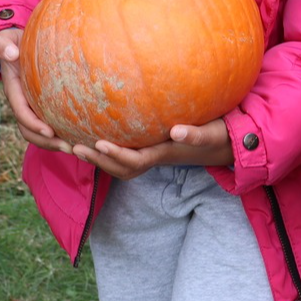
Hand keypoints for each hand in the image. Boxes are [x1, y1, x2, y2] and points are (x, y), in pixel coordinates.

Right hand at [0, 28, 72, 150]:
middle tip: (68, 147)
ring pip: (38, 132)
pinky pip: (48, 124)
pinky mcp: (41, 106)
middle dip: (47, 142)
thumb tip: (11, 53)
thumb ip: (3, 46)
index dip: (34, 124)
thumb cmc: (11, 43)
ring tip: (75, 147)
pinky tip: (78, 136)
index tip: (49, 131)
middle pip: (30, 130)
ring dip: (55, 143)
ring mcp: (31, 106)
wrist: (14, 47)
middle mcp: (21, 102)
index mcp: (13, 90)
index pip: (21, 112)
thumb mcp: (4, 41)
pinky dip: (60, 133)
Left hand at [71, 119, 233, 179]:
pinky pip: (126, 153)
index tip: (97, 141)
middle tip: (74, 146)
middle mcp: (156, 158)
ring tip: (75, 145)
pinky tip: (92, 134)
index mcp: (165, 154)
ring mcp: (153, 154)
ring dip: (98, 158)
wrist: (227, 143)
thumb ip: (196, 135)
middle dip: (98, 159)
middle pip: (121, 168)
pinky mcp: (152, 148)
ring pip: (121, 165)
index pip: (135, 161)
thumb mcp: (211, 133)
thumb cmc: (220, 135)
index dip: (115, 154)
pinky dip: (108, 150)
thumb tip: (176, 131)